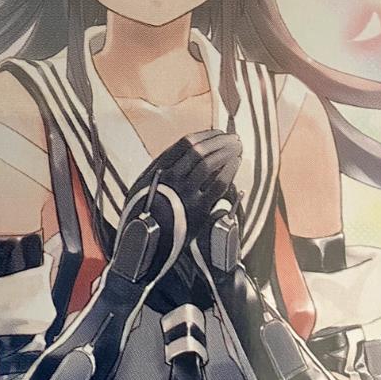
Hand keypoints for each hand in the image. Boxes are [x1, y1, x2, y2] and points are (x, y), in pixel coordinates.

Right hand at [112, 130, 241, 286]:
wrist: (143, 246)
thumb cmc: (144, 215)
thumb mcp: (144, 186)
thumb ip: (162, 168)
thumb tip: (187, 151)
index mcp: (157, 169)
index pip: (185, 144)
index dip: (206, 135)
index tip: (218, 133)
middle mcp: (170, 179)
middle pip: (200, 151)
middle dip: (220, 141)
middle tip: (233, 138)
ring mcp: (184, 194)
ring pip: (210, 164)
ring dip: (227, 152)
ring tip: (237, 148)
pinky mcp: (197, 211)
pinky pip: (218, 186)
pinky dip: (228, 172)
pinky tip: (235, 164)